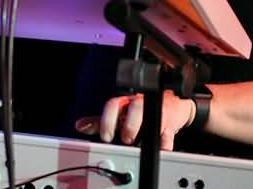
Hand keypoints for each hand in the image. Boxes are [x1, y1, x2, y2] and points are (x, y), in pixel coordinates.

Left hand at [74, 90, 194, 150]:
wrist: (172, 105)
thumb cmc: (141, 110)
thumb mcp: (120, 114)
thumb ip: (100, 121)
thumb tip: (80, 125)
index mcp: (125, 103)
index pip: (114, 104)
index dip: (107, 120)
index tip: (105, 136)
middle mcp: (140, 105)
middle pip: (135, 108)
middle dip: (129, 126)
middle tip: (125, 139)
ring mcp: (156, 114)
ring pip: (152, 118)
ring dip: (146, 133)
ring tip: (138, 144)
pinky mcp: (170, 125)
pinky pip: (167, 137)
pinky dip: (162, 146)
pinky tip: (157, 150)